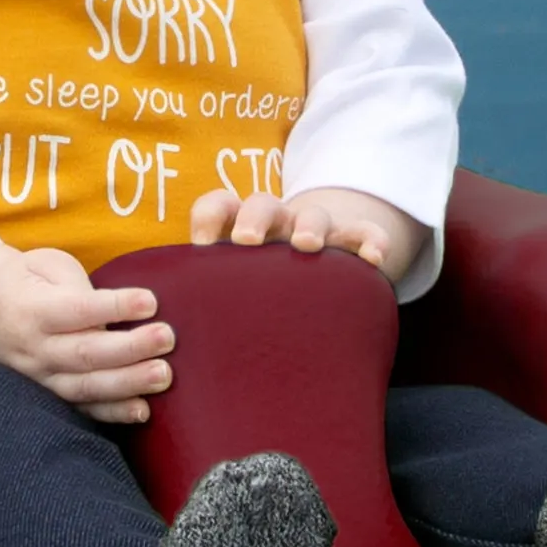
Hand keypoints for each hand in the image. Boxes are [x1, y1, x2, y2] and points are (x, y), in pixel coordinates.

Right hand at [0, 241, 173, 425]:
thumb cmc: (28, 284)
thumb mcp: (45, 266)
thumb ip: (77, 283)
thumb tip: (116, 310)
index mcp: (32, 309)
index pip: (76, 310)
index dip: (113, 306)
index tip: (150, 301)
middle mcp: (34, 349)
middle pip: (85, 353)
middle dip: (130, 348)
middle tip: (167, 337)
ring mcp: (40, 379)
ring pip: (86, 387)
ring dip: (127, 384)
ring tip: (163, 375)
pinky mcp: (49, 399)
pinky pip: (83, 411)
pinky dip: (112, 413)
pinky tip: (142, 410)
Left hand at [189, 185, 424, 283]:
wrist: (307, 282)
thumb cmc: (256, 295)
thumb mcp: (233, 291)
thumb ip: (208, 303)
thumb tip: (172, 342)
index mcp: (240, 229)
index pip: (221, 207)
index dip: (210, 217)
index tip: (203, 245)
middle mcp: (276, 224)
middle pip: (263, 204)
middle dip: (254, 218)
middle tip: (247, 240)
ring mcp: (314, 231)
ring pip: (314, 214)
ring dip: (309, 224)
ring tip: (307, 245)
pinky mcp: (350, 243)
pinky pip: (365, 233)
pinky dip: (372, 240)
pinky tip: (374, 259)